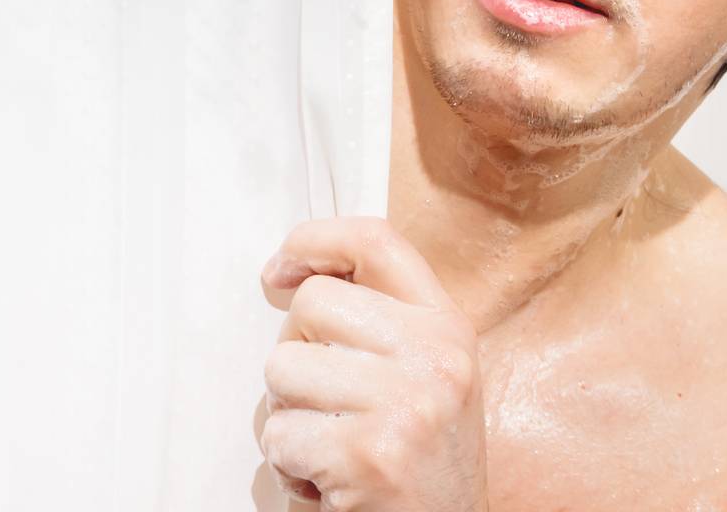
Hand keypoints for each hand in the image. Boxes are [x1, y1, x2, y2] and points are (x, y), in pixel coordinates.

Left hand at [257, 216, 487, 510]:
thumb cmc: (422, 468)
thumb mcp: (424, 376)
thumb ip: (376, 320)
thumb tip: (286, 274)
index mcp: (447, 329)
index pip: (376, 241)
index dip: (315, 240)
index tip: (280, 269)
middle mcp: (436, 358)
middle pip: (311, 303)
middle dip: (297, 354)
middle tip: (325, 404)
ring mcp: (405, 405)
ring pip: (282, 368)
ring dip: (287, 416)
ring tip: (330, 447)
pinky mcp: (369, 456)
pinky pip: (279, 434)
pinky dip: (288, 466)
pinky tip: (329, 485)